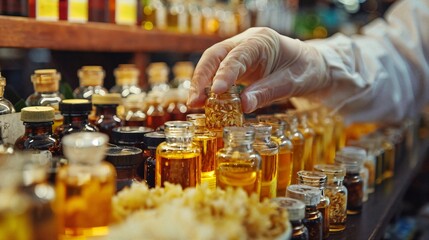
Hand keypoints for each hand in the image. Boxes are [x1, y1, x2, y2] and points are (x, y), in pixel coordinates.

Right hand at [187, 27, 328, 112]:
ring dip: (201, 84)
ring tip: (194, 104)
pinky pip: (217, 74)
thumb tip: (243, 105)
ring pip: (212, 64)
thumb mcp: (292, 82)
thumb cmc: (305, 70)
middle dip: (202, 77)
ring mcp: (239, 53)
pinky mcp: (236, 66)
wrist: (310, 66)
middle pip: (215, 55)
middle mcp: (246, 43)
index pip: (237, 55)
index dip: (225, 73)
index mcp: (262, 40)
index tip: (216, 91)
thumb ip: (268, 92)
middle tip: (194, 101)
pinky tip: (204, 102)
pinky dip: (209, 88)